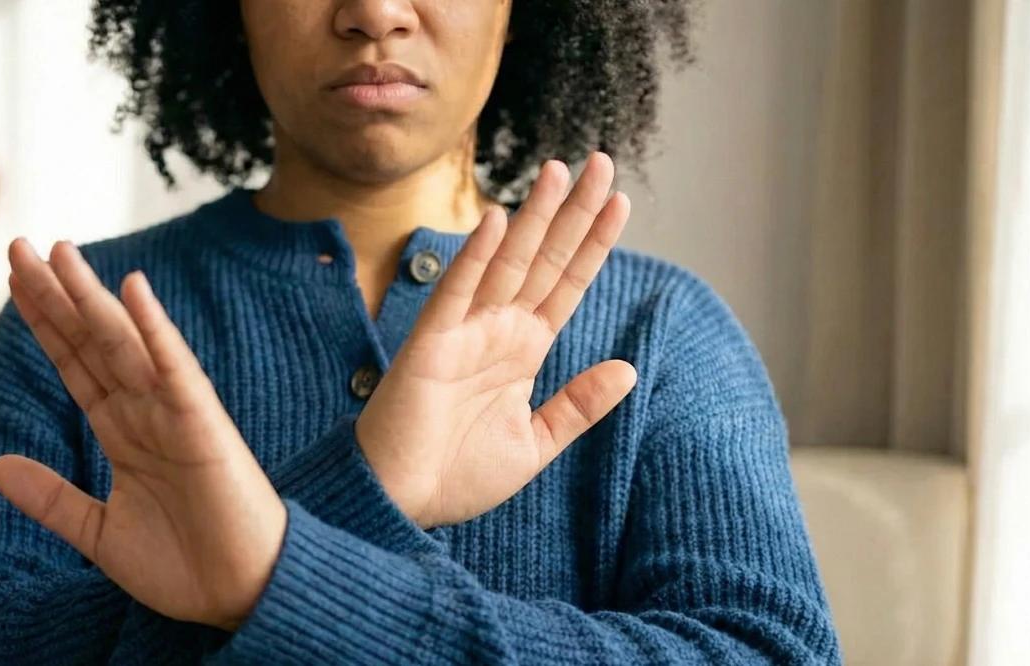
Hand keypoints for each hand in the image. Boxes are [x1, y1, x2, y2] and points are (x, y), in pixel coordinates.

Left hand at [0, 238, 285, 629]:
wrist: (241, 596)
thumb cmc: (182, 566)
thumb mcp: (98, 534)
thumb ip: (50, 497)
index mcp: (122, 432)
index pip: (75, 363)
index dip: (44, 322)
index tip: (14, 282)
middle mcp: (144, 411)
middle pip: (91, 340)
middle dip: (55, 294)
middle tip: (18, 246)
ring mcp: (173, 413)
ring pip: (123, 342)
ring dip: (91, 296)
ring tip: (58, 251)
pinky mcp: (203, 424)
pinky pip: (174, 368)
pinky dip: (154, 329)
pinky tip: (132, 289)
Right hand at [356, 152, 639, 527]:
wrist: (400, 501)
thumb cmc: (457, 475)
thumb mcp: (535, 442)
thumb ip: (578, 405)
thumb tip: (628, 369)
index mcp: (524, 350)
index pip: (567, 284)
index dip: (593, 243)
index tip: (621, 202)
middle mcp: (497, 331)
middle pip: (545, 259)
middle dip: (573, 211)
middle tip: (601, 162)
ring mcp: (464, 332)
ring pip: (507, 262)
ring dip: (533, 217)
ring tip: (559, 171)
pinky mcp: (430, 344)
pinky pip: (457, 293)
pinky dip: (475, 256)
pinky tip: (497, 220)